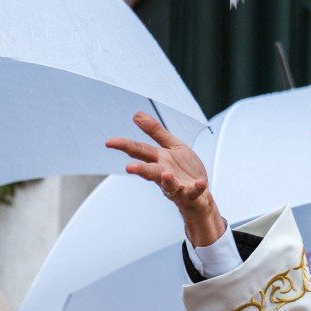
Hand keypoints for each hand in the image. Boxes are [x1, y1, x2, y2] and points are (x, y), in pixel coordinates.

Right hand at [107, 113, 226, 247]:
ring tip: (167, 175)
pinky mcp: (192, 195)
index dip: (124, 145)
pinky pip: (194, 192)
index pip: (139, 151)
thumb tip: (137, 115)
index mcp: (159, 160)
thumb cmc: (185, 171)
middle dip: (140, 169)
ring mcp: (177, 186)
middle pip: (150, 171)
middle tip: (129, 168)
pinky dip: (197, 188)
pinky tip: (200, 182)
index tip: (109, 142)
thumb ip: (156, 132)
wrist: (201, 195)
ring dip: (167, 181)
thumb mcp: (172, 146)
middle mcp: (164, 174)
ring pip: (169, 186)